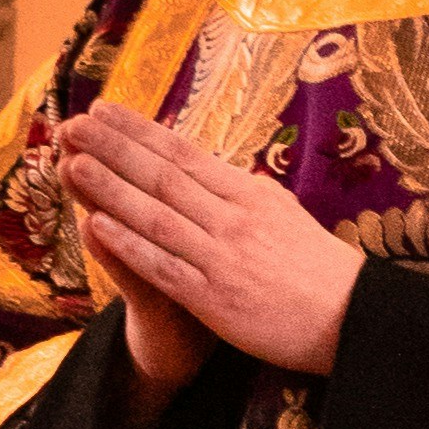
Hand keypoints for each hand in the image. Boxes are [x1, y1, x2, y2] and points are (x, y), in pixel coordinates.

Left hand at [52, 108, 362, 395]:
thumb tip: (217, 171)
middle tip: (73, 124)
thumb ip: (246, 194)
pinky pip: (164, 266)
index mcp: (250, 194)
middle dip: (114, 149)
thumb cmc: (320, 270)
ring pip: (157, 215)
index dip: (140, 131)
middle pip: (163, 176)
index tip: (104, 110)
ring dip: (112, 189)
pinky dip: (131, 246)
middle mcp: (234, 218)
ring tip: (73, 164)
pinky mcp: (216, 298)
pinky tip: (99, 227)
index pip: (184, 154)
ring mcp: (223, 257)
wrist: (354, 319)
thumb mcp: (285, 215)